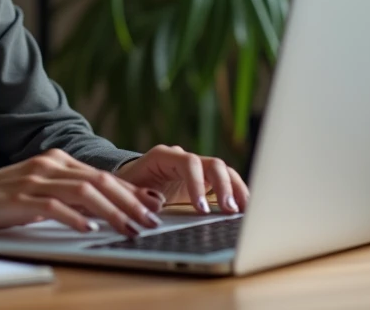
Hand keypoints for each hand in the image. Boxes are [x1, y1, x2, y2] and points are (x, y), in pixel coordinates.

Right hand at [0, 149, 164, 236]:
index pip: (102, 175)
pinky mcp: (20, 197)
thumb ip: (68, 197)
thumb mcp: (39, 193)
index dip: (131, 192)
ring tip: (130, 228)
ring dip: (112, 211)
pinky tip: (90, 231)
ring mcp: (34, 179)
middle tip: (151, 221)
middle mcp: (49, 165)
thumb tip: (103, 212)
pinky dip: (75, 219)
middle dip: (130, 202)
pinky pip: (54, 206)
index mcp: (56, 160)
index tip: (154, 207)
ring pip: (84, 192)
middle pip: (100, 181)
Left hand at [114, 145, 248, 215]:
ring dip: (235, 190)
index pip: (188, 162)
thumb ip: (139, 195)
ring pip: (224, 171)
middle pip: (212, 164)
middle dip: (223, 186)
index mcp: (163, 156)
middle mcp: (183, 158)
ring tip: (243, 212)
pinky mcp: (205, 181)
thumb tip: (159, 203)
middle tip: (228, 210)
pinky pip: (226, 182)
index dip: (197, 184)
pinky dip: (237, 194)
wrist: (129, 183)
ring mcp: (196, 168)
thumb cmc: (126, 186)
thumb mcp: (127, 191)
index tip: (201, 208)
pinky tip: (244, 211)